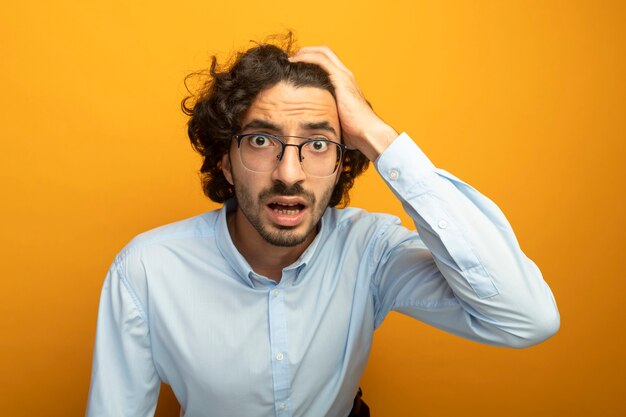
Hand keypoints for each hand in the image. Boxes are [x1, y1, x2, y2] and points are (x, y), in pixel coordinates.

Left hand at [289, 46, 397, 160]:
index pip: (327, 61)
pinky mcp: (340, 79)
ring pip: (322, 52)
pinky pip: (321, 60)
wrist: (366, 132)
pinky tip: (295, 61)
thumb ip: (326, 112)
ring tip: (291, 58)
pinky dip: (307, 57)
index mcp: (345, 83)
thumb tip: (313, 121)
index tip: (296, 65)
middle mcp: (345, 75)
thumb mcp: (336, 116)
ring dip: (305, 52)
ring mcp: (344, 76)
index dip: (312, 58)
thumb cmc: (353, 130)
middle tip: (292, 58)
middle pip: (325, 52)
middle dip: (307, 51)